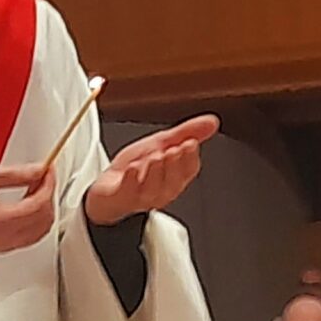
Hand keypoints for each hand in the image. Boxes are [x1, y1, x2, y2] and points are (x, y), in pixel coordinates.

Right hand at [0, 161, 55, 254]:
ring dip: (44, 207)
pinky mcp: (4, 247)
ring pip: (42, 229)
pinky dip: (37, 218)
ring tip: (35, 188)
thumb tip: (38, 170)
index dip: (48, 184)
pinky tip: (30, 204)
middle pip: (44, 218)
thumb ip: (14, 174)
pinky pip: (33, 235)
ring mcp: (5, 245)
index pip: (38, 204)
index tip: (47, 170)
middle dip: (48, 195)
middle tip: (42, 176)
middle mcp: (4, 237)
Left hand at [84, 115, 220, 226]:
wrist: (108, 189)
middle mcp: (162, 190)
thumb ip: (186, 132)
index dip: (190, 157)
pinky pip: (129, 192)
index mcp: (175, 177)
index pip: (189, 170)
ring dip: (155, 170)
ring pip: (154, 187)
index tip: (190, 142)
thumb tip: (212, 121)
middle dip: (175, 163)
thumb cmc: (136, 168)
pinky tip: (132, 168)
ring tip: (155, 156)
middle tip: (174, 149)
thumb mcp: (161, 143)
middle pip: (174, 180)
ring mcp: (142, 196)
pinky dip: (131, 179)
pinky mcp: (122, 198)